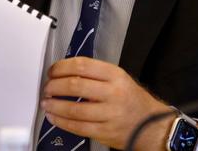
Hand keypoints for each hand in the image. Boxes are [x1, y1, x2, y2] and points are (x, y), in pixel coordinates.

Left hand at [40, 57, 174, 150]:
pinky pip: (78, 127)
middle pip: (75, 86)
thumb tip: (64, 72)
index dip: (61, 67)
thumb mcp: (118, 77)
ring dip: (55, 106)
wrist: (151, 124)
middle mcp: (112, 93)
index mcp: (114, 75)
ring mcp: (109, 114)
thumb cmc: (130, 98)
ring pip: (74, 109)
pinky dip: (62, 122)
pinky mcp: (105, 132)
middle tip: (47, 88)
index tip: (52, 71)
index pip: (82, 66)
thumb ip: (94, 73)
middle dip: (54, 86)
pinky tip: (54, 117)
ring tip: (46, 103)